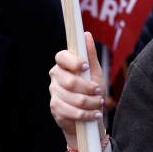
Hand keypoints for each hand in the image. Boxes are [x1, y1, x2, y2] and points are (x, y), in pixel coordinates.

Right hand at [49, 31, 104, 149]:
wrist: (89, 117)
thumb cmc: (92, 91)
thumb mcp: (95, 72)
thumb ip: (90, 54)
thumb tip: (86, 34)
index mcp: (63, 65)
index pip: (61, 57)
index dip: (73, 62)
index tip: (86, 67)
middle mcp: (55, 77)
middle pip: (70, 81)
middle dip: (88, 88)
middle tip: (98, 91)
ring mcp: (54, 93)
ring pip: (74, 98)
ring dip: (91, 103)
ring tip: (98, 103)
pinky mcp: (55, 109)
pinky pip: (72, 112)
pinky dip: (87, 114)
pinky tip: (94, 114)